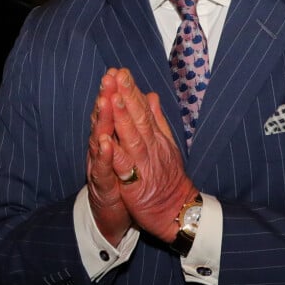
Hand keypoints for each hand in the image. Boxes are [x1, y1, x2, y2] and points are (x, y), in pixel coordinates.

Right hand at [86, 71, 132, 245]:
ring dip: (101, 120)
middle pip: (103, 119)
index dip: (115, 91)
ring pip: (98, 140)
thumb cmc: (128, 179)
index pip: (113, 110)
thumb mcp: (134, 148)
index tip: (118, 71)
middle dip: (106, 97)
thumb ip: (138, 121)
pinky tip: (104, 143)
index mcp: (113, 137)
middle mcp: (103, 147)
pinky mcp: (101, 185)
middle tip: (108, 77)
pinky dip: (102, 156)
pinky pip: (101, 169)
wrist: (118, 215)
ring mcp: (99, 164)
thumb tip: (148, 96)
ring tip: (103, 101)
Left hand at [107, 68, 196, 242]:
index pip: (143, 109)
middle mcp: (151, 146)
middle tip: (117, 75)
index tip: (122, 71)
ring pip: (131, 138)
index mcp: (155, 137)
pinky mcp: (135, 185)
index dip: (132, 90)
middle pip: (138, 118)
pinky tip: (106, 140)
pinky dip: (115, 154)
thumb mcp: (166, 145)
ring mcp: (144, 164)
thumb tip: (151, 95)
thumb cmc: (168, 178)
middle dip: (126, 95)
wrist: (178, 213)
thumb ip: (157, 120)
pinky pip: (124, 167)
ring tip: (113, 97)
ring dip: (122, 117)